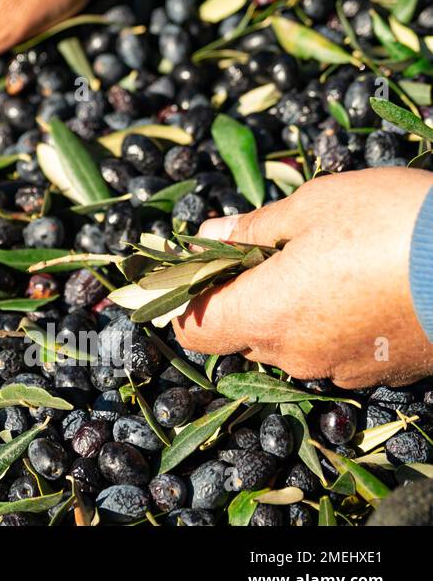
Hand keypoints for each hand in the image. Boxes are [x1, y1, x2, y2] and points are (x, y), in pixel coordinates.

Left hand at [173, 169, 432, 387]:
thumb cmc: (393, 223)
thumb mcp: (313, 206)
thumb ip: (254, 228)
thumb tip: (209, 233)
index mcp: (265, 315)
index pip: (193, 330)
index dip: (188, 299)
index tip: (200, 267)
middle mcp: (296, 355)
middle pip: (242, 337)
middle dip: (244, 296)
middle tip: (266, 250)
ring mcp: (343, 369)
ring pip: (291, 344)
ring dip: (292, 309)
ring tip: (324, 261)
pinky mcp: (385, 373)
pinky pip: (338, 351)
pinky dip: (336, 323)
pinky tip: (363, 284)